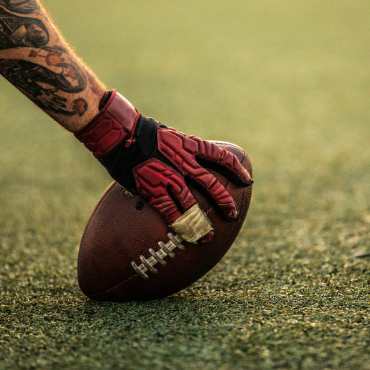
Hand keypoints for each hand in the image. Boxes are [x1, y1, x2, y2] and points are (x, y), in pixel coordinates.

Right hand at [76, 91, 251, 242]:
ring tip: (209, 236)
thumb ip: (183, 149)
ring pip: (193, 205)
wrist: (122, 136)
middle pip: (212, 185)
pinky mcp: (154, 190)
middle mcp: (184, 163)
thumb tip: (191, 158)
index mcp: (190, 146)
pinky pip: (171, 212)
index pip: (222, 158)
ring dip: (203, 222)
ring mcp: (170, 178)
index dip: (237, 170)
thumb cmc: (143, 133)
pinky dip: (181, 225)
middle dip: (225, 201)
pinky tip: (188, 236)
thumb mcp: (170, 136)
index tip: (247, 180)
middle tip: (233, 214)